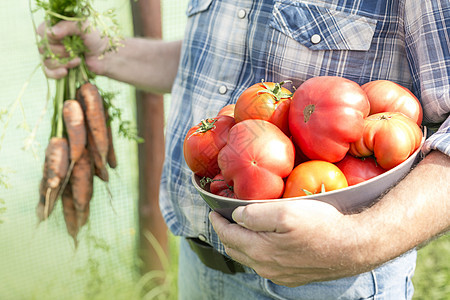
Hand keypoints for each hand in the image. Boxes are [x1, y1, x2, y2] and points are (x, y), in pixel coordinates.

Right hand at [37, 20, 109, 78]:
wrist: (107, 56)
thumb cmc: (97, 38)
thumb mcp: (84, 27)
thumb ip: (67, 26)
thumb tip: (50, 32)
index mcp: (56, 27)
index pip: (42, 32)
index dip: (52, 38)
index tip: (65, 40)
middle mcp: (52, 40)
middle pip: (43, 48)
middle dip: (61, 52)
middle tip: (76, 51)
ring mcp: (55, 54)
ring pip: (46, 61)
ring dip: (62, 63)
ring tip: (78, 61)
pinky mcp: (59, 66)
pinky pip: (48, 72)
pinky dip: (55, 73)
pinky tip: (65, 72)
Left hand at [210, 200, 371, 286]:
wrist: (354, 246)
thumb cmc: (322, 225)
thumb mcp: (286, 212)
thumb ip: (255, 214)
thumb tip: (236, 216)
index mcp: (260, 250)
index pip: (228, 235)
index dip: (218, 221)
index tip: (214, 210)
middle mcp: (266, 267)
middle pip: (235, 249)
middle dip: (226, 232)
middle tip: (224, 218)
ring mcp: (279, 274)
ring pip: (250, 258)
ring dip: (241, 243)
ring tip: (241, 228)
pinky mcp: (292, 276)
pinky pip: (265, 265)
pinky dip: (256, 251)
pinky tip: (263, 242)